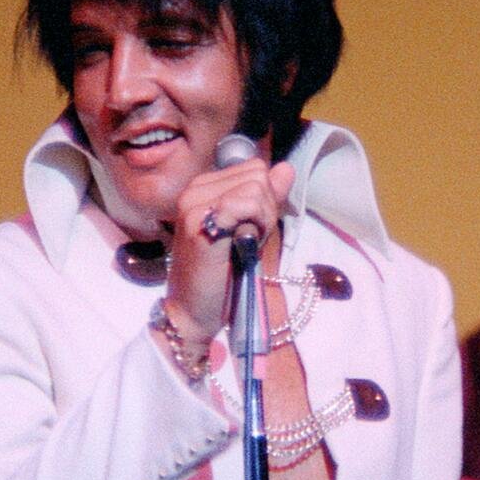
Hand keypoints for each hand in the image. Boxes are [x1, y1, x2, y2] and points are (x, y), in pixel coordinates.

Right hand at [165, 158, 295, 343]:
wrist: (193, 311)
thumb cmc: (221, 275)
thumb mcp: (250, 228)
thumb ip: (267, 198)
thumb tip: (286, 168)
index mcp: (203, 187)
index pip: (255, 168)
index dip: (264, 199)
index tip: (250, 229)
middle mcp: (195, 189)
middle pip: (257, 175)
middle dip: (265, 208)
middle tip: (248, 240)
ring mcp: (194, 205)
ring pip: (255, 188)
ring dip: (262, 219)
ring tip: (243, 244)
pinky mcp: (199, 224)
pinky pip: (245, 204)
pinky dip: (254, 225)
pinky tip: (242, 245)